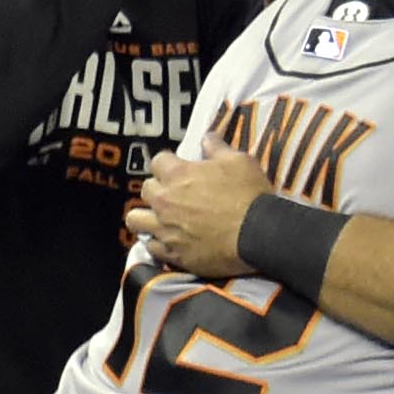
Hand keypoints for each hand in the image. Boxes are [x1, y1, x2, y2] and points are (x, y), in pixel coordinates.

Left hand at [129, 150, 262, 279]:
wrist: (258, 236)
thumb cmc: (248, 194)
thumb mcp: (239, 161)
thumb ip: (217, 148)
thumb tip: (206, 138)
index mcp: (177, 174)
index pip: (157, 161)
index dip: (169, 164)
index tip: (180, 169)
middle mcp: (165, 201)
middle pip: (146, 190)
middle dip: (157, 189)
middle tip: (174, 194)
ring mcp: (166, 230)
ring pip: (135, 220)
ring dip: (146, 217)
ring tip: (161, 219)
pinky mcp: (173, 255)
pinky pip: (151, 248)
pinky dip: (158, 243)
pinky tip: (170, 241)